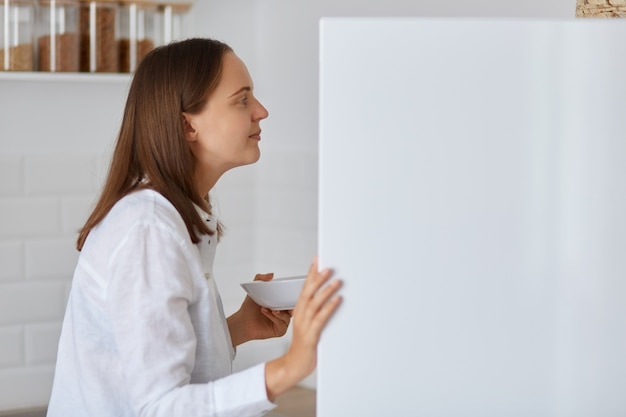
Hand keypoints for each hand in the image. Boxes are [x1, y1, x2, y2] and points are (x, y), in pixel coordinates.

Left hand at [227, 273, 291, 346]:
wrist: (243, 321)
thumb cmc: (250, 307)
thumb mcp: (255, 289)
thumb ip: (260, 278)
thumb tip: (271, 275)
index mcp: (281, 303)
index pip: (292, 299)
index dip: (292, 296)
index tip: (290, 291)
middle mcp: (284, 312)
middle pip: (293, 308)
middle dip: (289, 305)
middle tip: (283, 301)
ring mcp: (282, 322)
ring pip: (288, 316)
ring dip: (279, 311)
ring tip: (271, 308)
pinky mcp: (279, 330)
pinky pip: (282, 324)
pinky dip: (275, 318)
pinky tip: (267, 312)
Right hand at [264, 257, 341, 399]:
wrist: (293, 365)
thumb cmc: (303, 345)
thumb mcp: (308, 325)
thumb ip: (315, 312)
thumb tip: (329, 298)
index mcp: (299, 311)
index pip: (304, 288)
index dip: (311, 273)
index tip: (317, 260)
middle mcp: (300, 316)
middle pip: (308, 292)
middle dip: (317, 278)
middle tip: (328, 267)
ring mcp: (305, 325)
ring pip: (314, 303)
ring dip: (326, 290)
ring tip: (336, 281)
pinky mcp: (311, 335)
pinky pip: (320, 319)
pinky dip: (329, 308)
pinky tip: (337, 300)